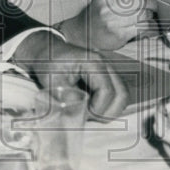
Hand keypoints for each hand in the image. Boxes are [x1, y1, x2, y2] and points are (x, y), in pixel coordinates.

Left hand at [11, 32, 129, 120]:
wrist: (47, 53)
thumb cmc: (48, 64)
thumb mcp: (51, 80)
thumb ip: (64, 97)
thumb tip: (78, 113)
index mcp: (93, 62)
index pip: (106, 91)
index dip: (96, 108)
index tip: (81, 114)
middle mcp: (106, 66)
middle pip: (121, 95)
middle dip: (106, 112)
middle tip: (88, 116)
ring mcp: (109, 72)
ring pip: (122, 97)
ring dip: (108, 111)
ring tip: (89, 113)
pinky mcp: (108, 79)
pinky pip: (116, 97)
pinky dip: (107, 107)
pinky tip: (91, 108)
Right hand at [60, 0, 157, 50]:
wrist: (83, 32)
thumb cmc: (99, 14)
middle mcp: (108, 6)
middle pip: (141, 1)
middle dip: (153, 3)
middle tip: (155, 6)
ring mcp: (113, 21)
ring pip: (144, 14)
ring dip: (151, 16)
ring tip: (150, 17)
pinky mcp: (119, 35)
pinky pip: (143, 28)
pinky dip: (151, 27)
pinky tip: (151, 28)